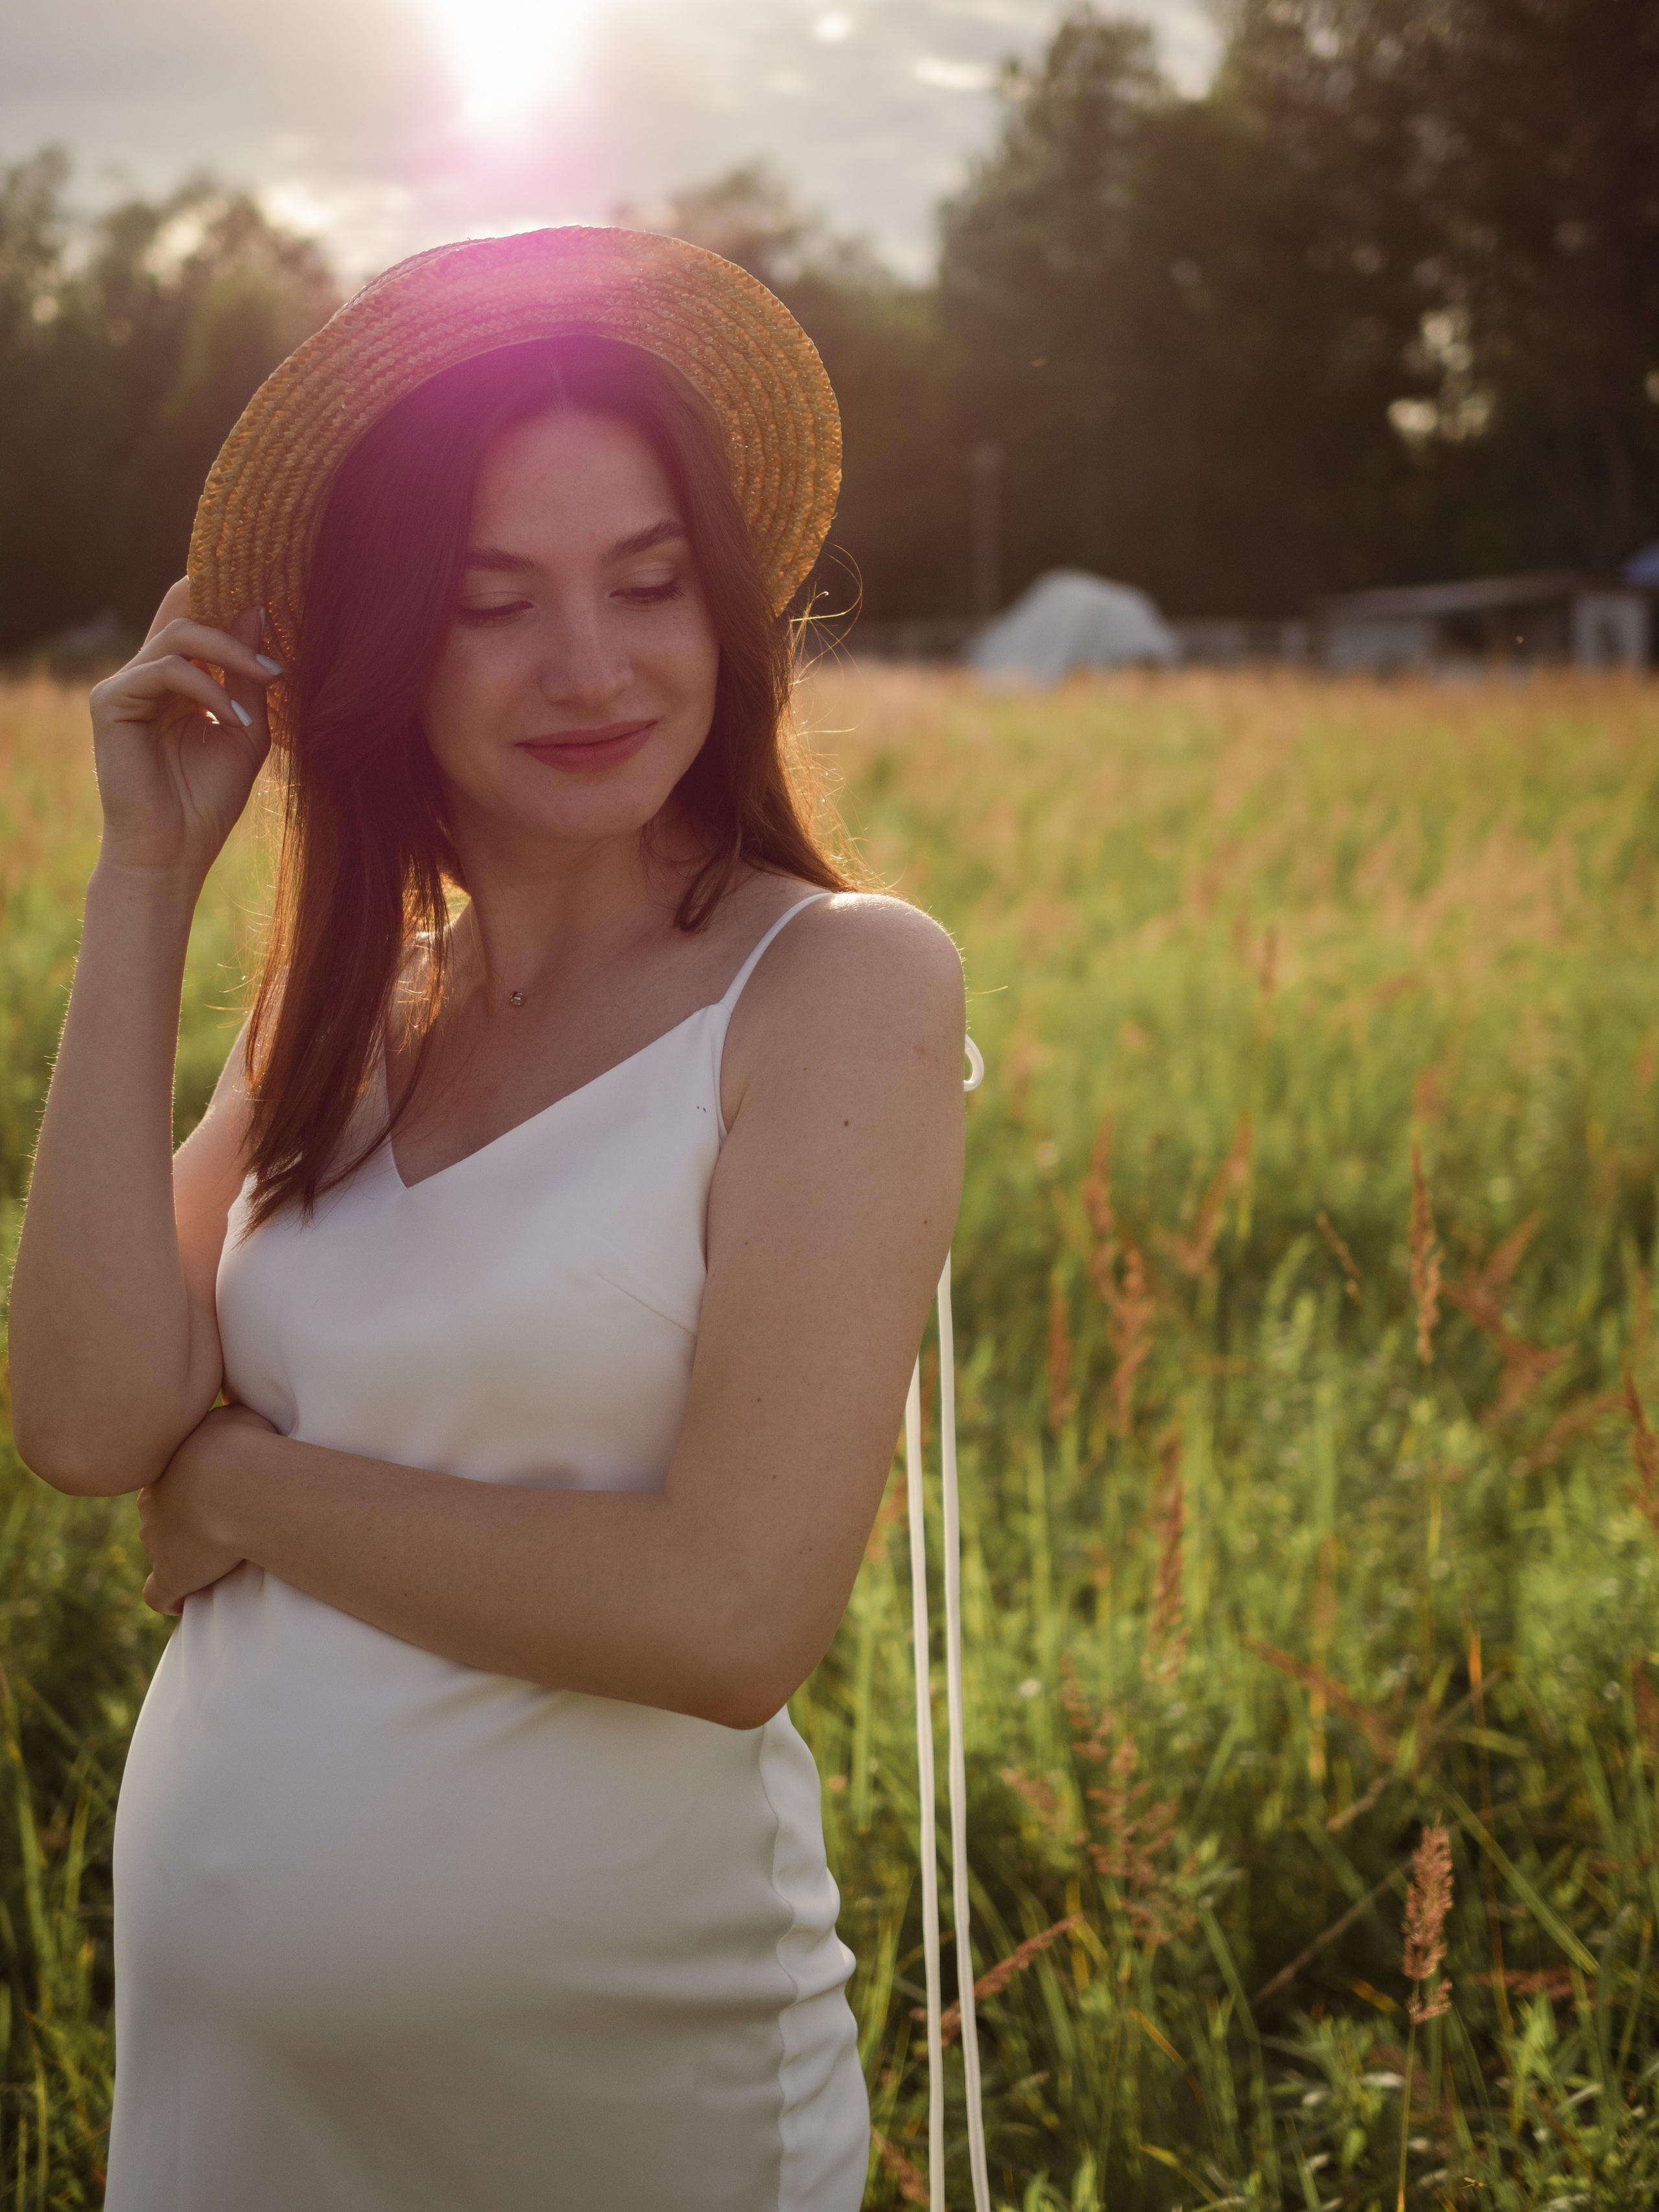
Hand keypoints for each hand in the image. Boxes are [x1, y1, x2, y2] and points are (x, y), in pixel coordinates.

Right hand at [89, 579, 281, 884]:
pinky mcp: (110, 701)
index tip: (275, 594)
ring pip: (178, 635)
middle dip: (234, 615)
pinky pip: (164, 670)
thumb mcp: (245, 729)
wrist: (174, 851)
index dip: (227, 597)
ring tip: (269, 676)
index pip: (195, 618)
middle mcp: (148, 676)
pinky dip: (205, 688)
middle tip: (277, 626)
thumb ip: (248, 675)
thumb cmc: (208, 799)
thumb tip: (257, 611)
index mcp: (178, 681)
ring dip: (230, 651)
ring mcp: (125, 686)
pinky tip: (232, 715)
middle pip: (185, 613)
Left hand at [138, 1403, 275, 1614]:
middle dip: (182, 1516)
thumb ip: (230, 1413)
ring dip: (181, 1552)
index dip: (192, 1484)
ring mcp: (158, 1540)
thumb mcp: (237, 1413)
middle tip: (219, 1520)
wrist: (235, 1481)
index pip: (171, 1476)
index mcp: (168, 1466)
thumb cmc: (244, 1444)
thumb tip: (233, 1409)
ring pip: (159, 1547)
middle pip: (160, 1511)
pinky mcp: (171, 1574)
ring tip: (217, 1557)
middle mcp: (154, 1502)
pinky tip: (186, 1601)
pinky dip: (170, 1598)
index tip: (217, 1489)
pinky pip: (159, 1594)